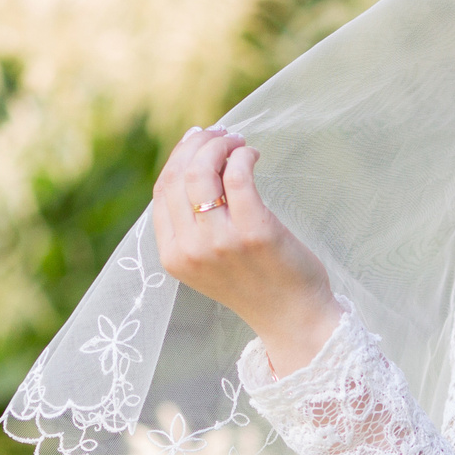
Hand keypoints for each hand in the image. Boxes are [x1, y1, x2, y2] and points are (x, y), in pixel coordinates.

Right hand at [152, 126, 340, 374]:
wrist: (293, 319)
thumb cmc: (256, 282)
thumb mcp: (208, 260)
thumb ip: (193, 223)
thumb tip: (192, 160)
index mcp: (173, 256)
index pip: (162, 191)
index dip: (178, 158)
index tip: (197, 141)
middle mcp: (190, 250)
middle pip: (178, 176)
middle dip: (198, 145)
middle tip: (221, 135)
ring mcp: (221, 242)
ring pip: (202, 173)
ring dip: (220, 146)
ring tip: (238, 143)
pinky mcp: (255, 233)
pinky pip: (238, 177)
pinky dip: (243, 156)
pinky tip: (253, 155)